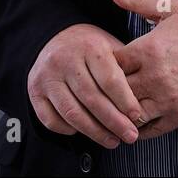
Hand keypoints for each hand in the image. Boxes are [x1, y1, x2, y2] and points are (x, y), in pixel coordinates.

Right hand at [27, 23, 146, 148]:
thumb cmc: (91, 47)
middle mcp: (64, 60)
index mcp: (89, 46)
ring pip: (72, 112)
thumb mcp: (110, 46)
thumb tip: (143, 99)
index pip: (109, 79)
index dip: (124, 101)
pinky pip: (50, 119)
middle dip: (113, 122)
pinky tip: (83, 132)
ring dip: (94, 132)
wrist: (56, 37)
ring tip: (112, 141)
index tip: (137, 116)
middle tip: (129, 136)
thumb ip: (124, 68)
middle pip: (91, 99)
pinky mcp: (34, 90)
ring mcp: (47, 76)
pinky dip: (68, 130)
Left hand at [106, 0, 177, 139]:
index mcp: (149, 49)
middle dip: (109, 88)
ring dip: (121, 110)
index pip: (111, 63)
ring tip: (117, 104)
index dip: (105, 63)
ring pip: (128, 112)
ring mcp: (167, 99)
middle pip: (116, 90)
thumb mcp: (171, 7)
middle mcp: (155, 77)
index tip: (106, 62)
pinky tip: (133, 119)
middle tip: (106, 85)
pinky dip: (137, 127)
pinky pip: (149, 129)